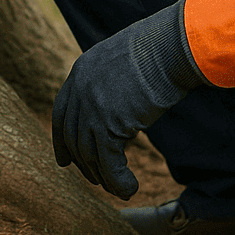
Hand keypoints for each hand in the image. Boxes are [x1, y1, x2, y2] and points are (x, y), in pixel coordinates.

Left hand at [52, 0, 209, 199]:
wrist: (172, 45)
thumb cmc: (160, 50)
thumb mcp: (124, 61)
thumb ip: (112, 83)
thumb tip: (117, 110)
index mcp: (81, 70)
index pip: (62, 112)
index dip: (62, 140)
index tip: (64, 161)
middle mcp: (80, 88)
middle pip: (73, 136)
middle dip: (84, 163)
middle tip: (98, 179)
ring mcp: (91, 106)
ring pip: (89, 154)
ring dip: (103, 176)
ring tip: (119, 188)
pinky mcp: (108, 123)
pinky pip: (109, 162)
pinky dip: (117, 181)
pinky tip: (130, 188)